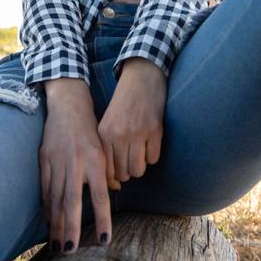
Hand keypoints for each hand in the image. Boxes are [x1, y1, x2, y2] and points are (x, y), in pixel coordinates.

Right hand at [40, 81, 114, 253]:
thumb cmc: (90, 129)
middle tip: (70, 251)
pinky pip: (45, 189)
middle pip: (72, 202)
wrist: (68, 106)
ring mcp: (57, 162)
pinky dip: (47, 207)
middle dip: (70, 228)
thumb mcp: (104, 147)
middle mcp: (76, 163)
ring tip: (57, 245)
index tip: (103, 241)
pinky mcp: (44, 160)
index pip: (100, 196)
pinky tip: (48, 222)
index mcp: (95, 161)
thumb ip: (107, 171)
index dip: (102, 219)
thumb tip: (114, 191)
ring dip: (56, 224)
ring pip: (56, 199)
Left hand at [97, 58, 167, 185]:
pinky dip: (153, 154)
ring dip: (141, 165)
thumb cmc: (124, 103)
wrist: (142, 77)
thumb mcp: (108, 122)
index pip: (106, 171)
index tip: (117, 176)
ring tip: (140, 152)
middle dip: (128, 171)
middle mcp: (120, 135)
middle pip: (124, 174)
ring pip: (139, 170)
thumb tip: (113, 182)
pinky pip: (154, 159)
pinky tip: (150, 142)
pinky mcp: (155, 130)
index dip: (113, 178)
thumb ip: (107, 148)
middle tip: (130, 158)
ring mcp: (138, 133)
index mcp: (105, 133)